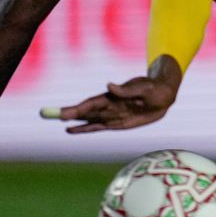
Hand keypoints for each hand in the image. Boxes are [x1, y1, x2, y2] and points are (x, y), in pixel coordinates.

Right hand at [49, 73, 178, 133]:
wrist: (165, 95)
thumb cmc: (155, 89)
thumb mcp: (144, 88)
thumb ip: (127, 90)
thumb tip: (109, 86)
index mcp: (114, 96)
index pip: (92, 104)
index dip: (78, 109)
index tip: (63, 112)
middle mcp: (110, 106)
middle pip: (86, 112)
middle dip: (70, 114)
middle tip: (50, 116)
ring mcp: (112, 114)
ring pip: (90, 119)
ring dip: (75, 122)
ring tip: (58, 122)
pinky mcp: (118, 123)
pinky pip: (99, 127)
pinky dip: (85, 129)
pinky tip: (72, 130)